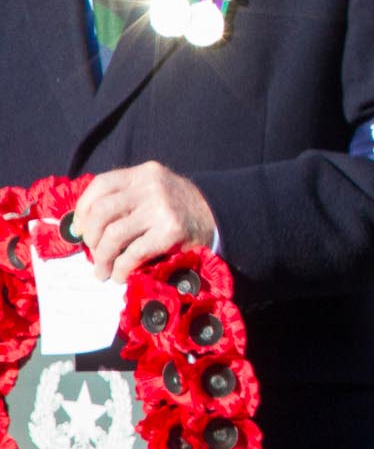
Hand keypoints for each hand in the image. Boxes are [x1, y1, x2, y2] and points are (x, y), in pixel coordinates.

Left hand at [72, 162, 215, 280]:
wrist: (218, 217)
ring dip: (102, 258)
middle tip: (93, 253)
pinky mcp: (171, 231)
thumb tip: (82, 226)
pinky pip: (133, 253)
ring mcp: (162, 208)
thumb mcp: (153, 191)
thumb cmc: (177, 208)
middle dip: (90, 238)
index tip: (79, 230)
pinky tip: (121, 275)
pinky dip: (121, 268)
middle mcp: (152, 186)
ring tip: (103, 271)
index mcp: (144, 173)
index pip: (101, 184)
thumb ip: (125, 199)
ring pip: (113, 235)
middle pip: (101, 212)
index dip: (82, 209)